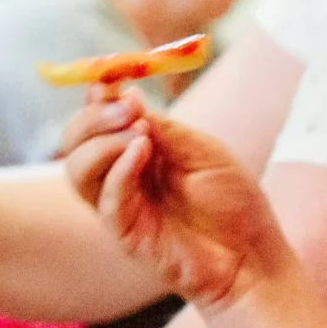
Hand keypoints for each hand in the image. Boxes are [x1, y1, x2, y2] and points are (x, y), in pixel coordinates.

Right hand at [60, 85, 285, 312]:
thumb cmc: (233, 201)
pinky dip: (118, 170)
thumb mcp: (202, 149)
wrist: (252, 254)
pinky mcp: (126, 234)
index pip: (97, 120)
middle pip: (74, 143)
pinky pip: (106, 200)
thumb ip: (163, 127)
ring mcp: (120, 207)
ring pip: (76, 172)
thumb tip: (127, 95)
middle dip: (92, 117)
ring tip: (138, 132)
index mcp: (136, 151)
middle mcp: (120, 177)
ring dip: (100, 142)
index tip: (107, 74)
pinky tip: (141, 151)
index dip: (96, 96)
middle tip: (125, 107)